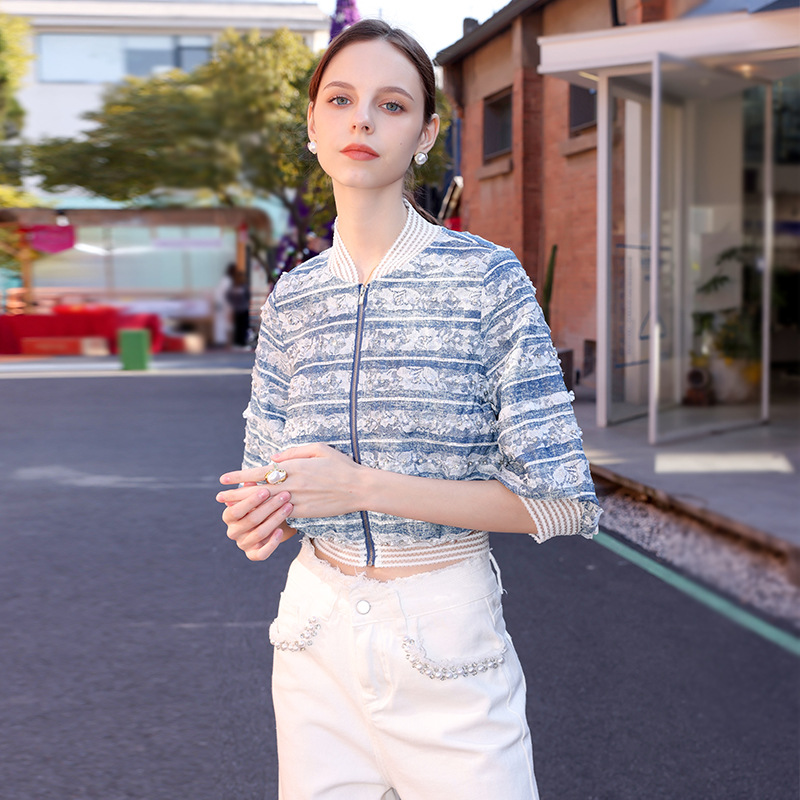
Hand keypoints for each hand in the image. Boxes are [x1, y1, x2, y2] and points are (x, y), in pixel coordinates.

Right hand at [216, 479, 295, 560]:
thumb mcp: (257, 496)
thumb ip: (251, 489)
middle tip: (285, 495)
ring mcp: (243, 544)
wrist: (272, 523)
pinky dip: (272, 543)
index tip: (266, 490)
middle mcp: (233, 532)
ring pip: (259, 534)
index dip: (250, 501)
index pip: (235, 510)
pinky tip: (281, 531)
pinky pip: (262, 553)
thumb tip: (249, 480)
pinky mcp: (253, 555)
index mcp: (228, 516)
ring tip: (289, 507)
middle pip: (251, 520)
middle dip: (269, 506)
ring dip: (276, 519)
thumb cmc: (262, 505)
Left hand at [219, 444, 365, 520]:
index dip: (239, 476)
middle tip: (219, 497)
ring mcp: (297, 501)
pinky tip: (255, 519)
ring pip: (265, 506)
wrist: (358, 488)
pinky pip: (281, 516)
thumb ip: (293, 452)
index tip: (224, 478)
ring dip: (246, 508)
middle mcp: (291, 485)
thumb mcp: (318, 449)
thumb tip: (273, 458)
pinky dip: (266, 517)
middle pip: (256, 491)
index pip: (259, 472)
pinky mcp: (304, 513)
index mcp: (293, 467)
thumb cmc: (340, 465)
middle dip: (236, 494)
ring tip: (231, 509)